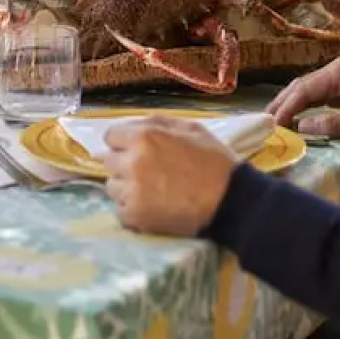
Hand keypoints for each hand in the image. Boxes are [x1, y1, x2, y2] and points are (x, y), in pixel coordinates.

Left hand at [99, 117, 238, 236]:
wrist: (231, 200)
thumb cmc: (214, 161)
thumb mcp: (190, 128)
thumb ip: (156, 123)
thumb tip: (130, 126)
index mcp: (144, 137)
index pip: (111, 135)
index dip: (124, 142)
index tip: (136, 150)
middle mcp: (132, 162)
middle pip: (109, 160)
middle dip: (124, 163)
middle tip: (148, 171)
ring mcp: (132, 191)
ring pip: (112, 186)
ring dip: (126, 188)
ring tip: (152, 191)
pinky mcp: (135, 216)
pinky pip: (120, 210)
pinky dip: (133, 209)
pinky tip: (153, 207)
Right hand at [266, 56, 339, 140]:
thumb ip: (329, 125)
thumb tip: (300, 126)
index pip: (306, 89)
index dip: (287, 107)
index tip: (273, 123)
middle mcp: (337, 68)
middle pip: (302, 85)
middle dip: (283, 103)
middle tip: (265, 120)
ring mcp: (339, 75)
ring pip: (307, 88)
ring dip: (291, 103)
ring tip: (273, 119)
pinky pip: (317, 94)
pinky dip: (303, 105)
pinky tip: (292, 116)